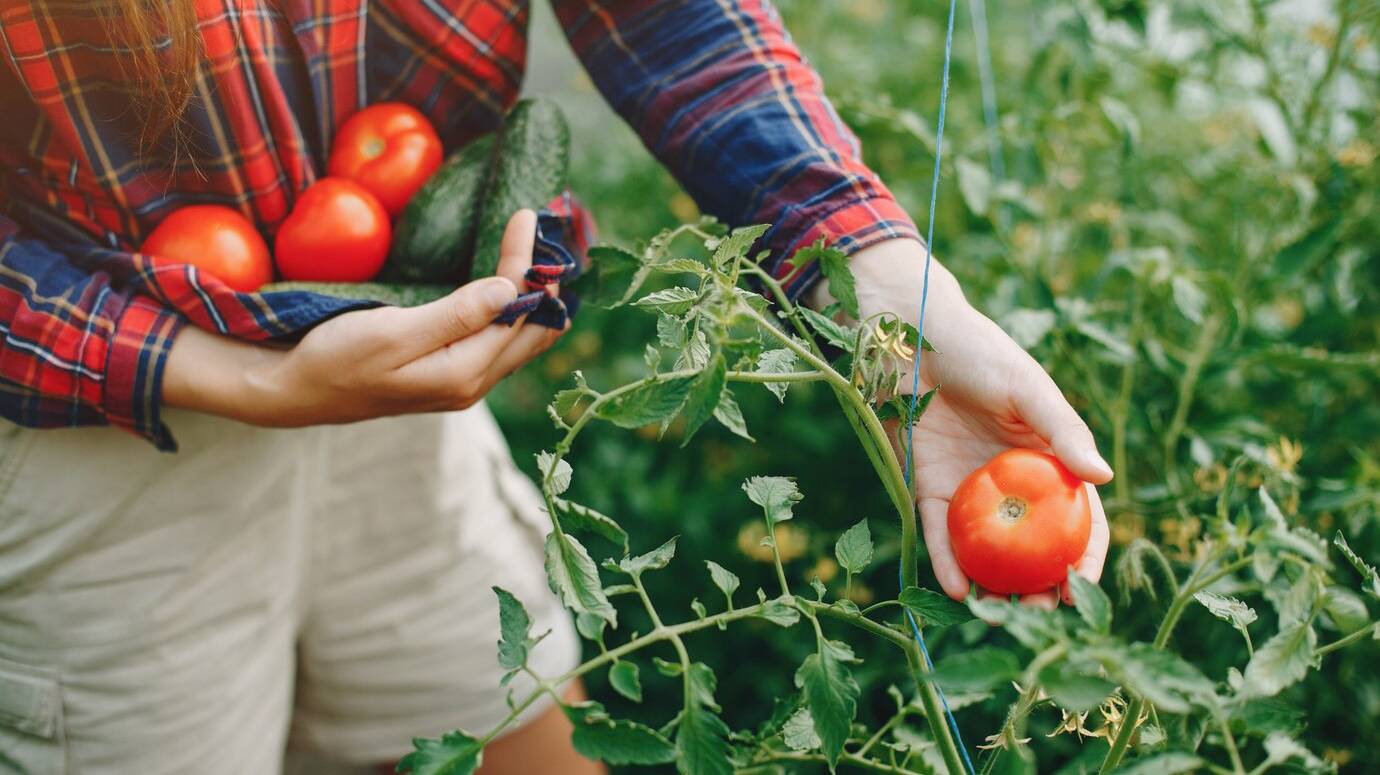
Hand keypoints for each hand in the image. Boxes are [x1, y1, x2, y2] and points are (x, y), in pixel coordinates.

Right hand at [164, 210, 565, 425]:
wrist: (294, 391)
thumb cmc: (335, 358)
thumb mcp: (393, 333)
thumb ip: (455, 315)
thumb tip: (510, 290)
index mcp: (465, 372)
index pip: (518, 311)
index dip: (527, 263)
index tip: (525, 216)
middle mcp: (473, 382)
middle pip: (535, 331)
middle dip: (547, 283)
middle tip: (548, 233)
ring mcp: (462, 380)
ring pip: (521, 339)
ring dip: (535, 297)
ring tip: (539, 254)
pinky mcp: (448, 372)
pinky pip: (499, 341)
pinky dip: (514, 310)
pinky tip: (511, 286)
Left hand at [832, 239, 1112, 607]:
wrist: (909, 336)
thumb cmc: (980, 353)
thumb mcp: (1030, 389)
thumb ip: (1064, 432)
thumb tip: (1104, 476)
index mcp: (1047, 458)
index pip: (1076, 517)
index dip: (1085, 557)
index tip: (1085, 591)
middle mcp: (1010, 481)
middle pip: (1031, 545)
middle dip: (1038, 586)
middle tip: (1040, 617)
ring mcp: (969, 487)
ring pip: (985, 549)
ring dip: (992, 586)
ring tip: (998, 616)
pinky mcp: (926, 486)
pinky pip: (938, 533)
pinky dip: (947, 561)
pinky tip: (958, 588)